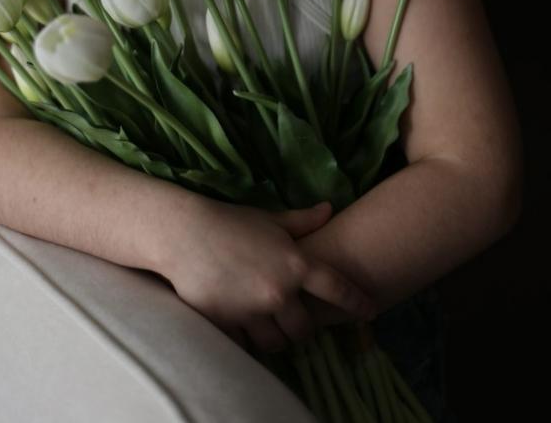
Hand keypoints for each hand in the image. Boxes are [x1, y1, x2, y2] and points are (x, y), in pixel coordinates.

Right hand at [164, 197, 375, 354]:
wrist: (184, 233)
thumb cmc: (229, 221)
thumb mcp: (269, 218)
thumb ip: (302, 221)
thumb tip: (330, 209)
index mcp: (295, 264)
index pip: (336, 289)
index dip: (356, 303)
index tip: (370, 312)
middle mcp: (279, 291)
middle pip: (305, 329)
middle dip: (301, 326)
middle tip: (292, 316)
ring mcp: (253, 311)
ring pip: (277, 343)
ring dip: (275, 337)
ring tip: (267, 324)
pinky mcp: (228, 324)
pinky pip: (247, 346)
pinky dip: (247, 340)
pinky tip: (242, 325)